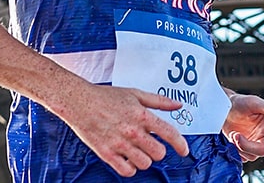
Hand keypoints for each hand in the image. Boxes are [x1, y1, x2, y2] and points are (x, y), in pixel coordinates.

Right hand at [59, 83, 189, 176]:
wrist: (79, 102)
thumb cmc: (106, 97)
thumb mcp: (135, 93)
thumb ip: (159, 101)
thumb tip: (178, 105)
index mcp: (142, 115)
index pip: (169, 133)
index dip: (180, 144)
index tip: (184, 151)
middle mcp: (133, 131)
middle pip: (159, 153)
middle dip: (158, 151)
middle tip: (151, 145)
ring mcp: (120, 144)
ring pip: (145, 163)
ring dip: (144, 159)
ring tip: (137, 150)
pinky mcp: (107, 154)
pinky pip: (127, 171)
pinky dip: (130, 168)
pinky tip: (127, 158)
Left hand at [222, 93, 263, 160]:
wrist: (223, 110)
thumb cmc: (239, 103)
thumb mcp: (253, 103)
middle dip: (250, 146)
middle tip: (236, 136)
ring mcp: (256, 144)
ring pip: (254, 155)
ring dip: (241, 147)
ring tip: (233, 134)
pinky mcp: (246, 150)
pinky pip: (244, 158)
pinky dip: (237, 151)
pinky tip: (232, 139)